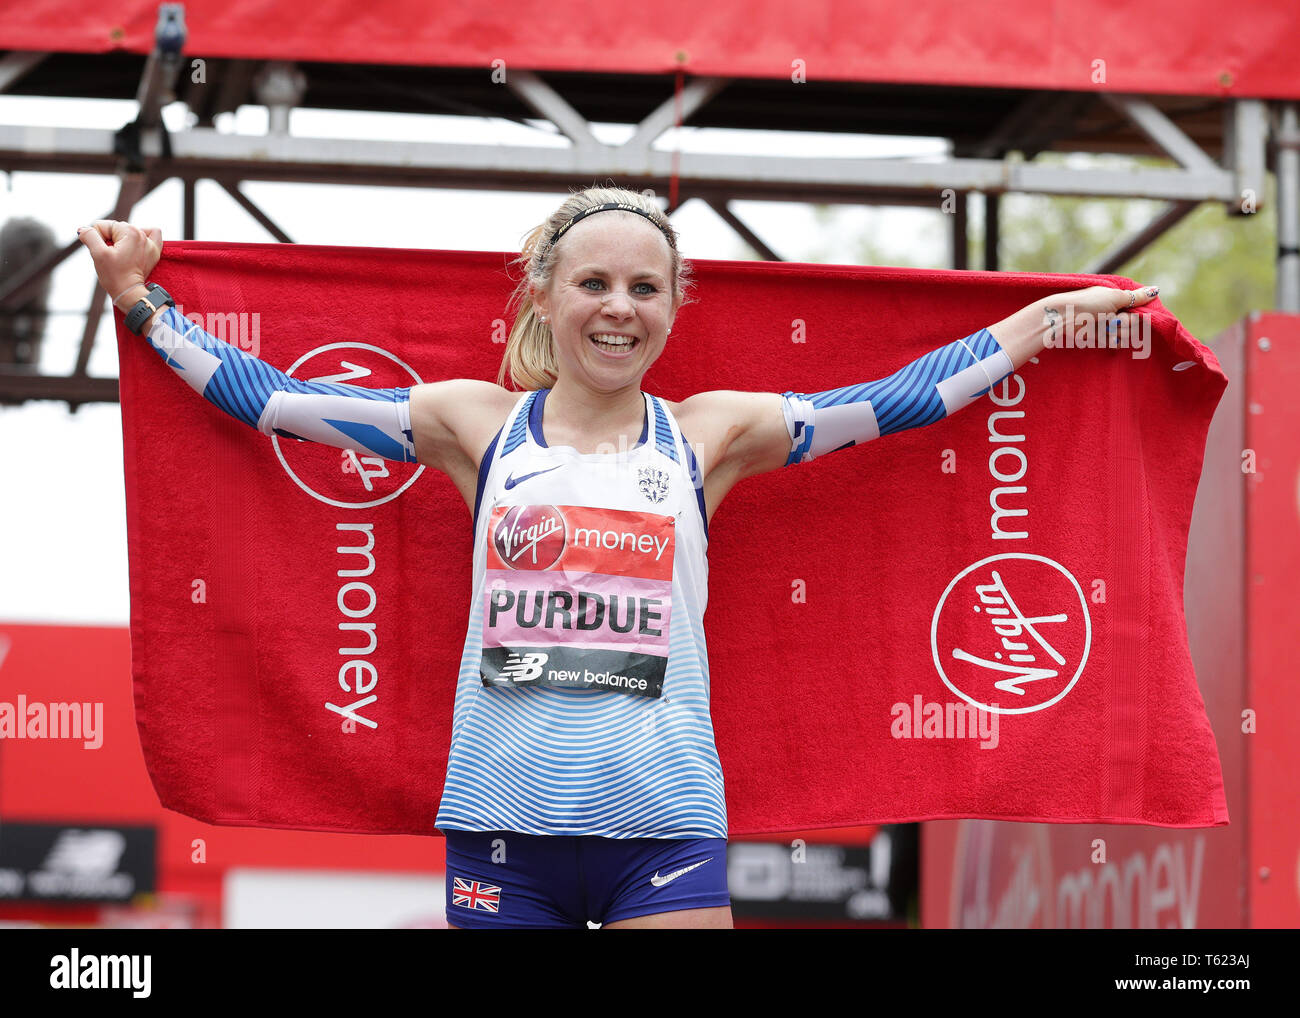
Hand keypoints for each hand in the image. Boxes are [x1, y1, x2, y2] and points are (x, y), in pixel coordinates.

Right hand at [77, 220, 163, 304]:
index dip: (97, 239)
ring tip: (122, 255)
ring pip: (127, 232)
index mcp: (130, 231)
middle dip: (109, 241)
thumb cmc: (115, 275)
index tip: (104, 253)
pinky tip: (135, 244)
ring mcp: (150, 243)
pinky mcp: (154, 251)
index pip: (103, 226)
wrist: (130, 293)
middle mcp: (142, 234)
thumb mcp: (98, 254)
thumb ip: (89, 236)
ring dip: (121, 241)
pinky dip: (142, 236)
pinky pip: (151, 234)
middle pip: (115, 229)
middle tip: (112, 257)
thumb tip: (83, 229)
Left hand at [1042, 284, 1158, 348]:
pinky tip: (1103, 337)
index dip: (1138, 314)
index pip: (1140, 310)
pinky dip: (1112, 341)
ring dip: (1118, 332)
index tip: (1130, 313)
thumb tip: (1156, 290)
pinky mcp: (1102, 340)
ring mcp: (1109, 327)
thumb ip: (1136, 297)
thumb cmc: (1088, 303)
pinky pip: (1117, 344)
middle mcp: (1115, 313)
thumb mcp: (1114, 296)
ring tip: (1104, 327)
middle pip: (1135, 324)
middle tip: (1112, 320)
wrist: (1065, 318)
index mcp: (1118, 300)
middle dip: (1125, 323)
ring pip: (1128, 335)